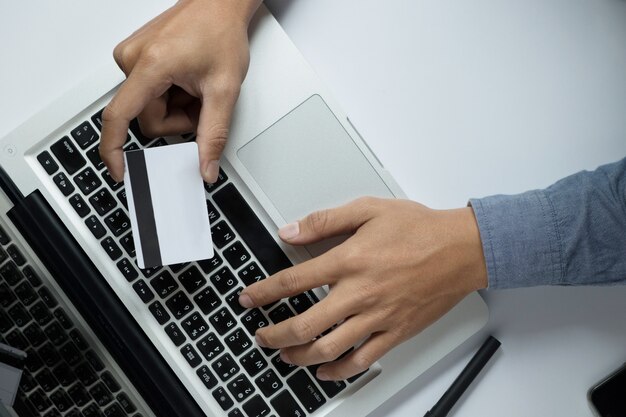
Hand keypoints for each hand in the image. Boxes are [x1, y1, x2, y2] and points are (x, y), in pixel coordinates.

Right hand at [99, 0, 260, 182]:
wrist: (220, 4)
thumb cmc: (221, 33)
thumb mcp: (224, 90)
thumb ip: (214, 135)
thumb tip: (205, 166)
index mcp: (150, 65)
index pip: (119, 117)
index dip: (114, 149)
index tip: (118, 170)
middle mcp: (132, 58)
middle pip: (147, 118)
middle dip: (177, 119)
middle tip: (200, 100)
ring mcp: (131, 56)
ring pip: (149, 107)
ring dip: (176, 106)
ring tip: (195, 84)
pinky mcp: (135, 56)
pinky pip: (148, 92)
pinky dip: (170, 93)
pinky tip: (185, 78)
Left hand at [238, 197, 487, 379]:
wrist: (462, 249)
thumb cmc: (421, 228)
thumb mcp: (368, 209)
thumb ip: (325, 221)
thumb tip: (290, 231)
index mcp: (349, 261)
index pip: (293, 282)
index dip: (263, 293)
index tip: (249, 299)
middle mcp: (360, 293)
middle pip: (305, 324)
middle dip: (274, 334)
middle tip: (261, 335)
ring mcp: (378, 316)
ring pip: (329, 348)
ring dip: (299, 356)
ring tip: (285, 356)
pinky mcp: (396, 332)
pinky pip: (362, 359)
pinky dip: (339, 371)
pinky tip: (325, 371)